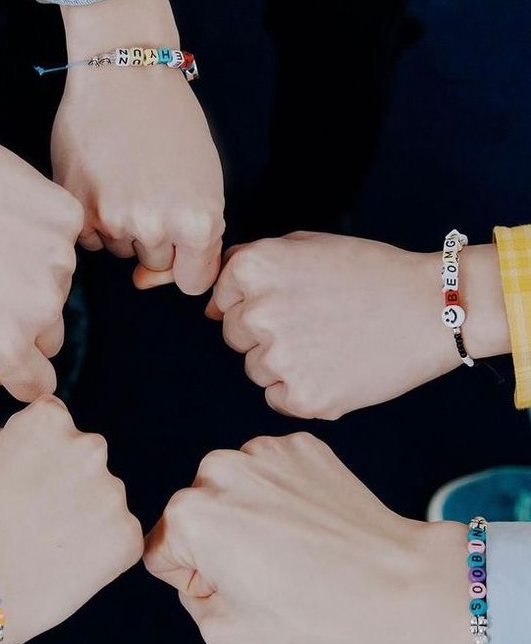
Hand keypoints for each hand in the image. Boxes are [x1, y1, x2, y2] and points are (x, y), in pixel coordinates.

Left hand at [0, 118, 82, 401]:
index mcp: (4, 344)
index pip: (40, 384)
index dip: (21, 371)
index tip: (4, 346)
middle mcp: (41, 309)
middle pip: (52, 337)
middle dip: (26, 322)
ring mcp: (61, 262)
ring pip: (60, 286)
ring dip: (34, 273)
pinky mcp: (68, 220)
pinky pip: (66, 240)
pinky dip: (43, 232)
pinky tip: (6, 214)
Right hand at [0, 396, 142, 643]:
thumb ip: (7, 442)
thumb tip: (31, 442)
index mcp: (49, 420)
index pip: (56, 422)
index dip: (35, 455)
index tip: (20, 481)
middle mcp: (88, 447)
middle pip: (85, 458)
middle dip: (66, 481)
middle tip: (32, 520)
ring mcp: (112, 493)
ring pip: (103, 499)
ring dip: (84, 516)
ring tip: (42, 550)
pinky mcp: (126, 538)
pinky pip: (118, 538)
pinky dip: (98, 553)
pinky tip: (61, 569)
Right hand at [53, 0, 224, 294]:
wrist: (124, 74)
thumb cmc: (174, 125)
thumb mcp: (207, 183)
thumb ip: (194, 240)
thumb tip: (146, 281)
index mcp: (197, 223)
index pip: (193, 283)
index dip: (187, 264)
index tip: (180, 245)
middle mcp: (154, 228)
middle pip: (154, 265)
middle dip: (156, 240)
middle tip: (152, 192)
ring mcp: (112, 219)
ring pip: (121, 250)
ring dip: (124, 227)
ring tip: (127, 179)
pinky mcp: (77, 207)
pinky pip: (90, 238)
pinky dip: (95, 219)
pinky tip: (103, 182)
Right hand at [144, 432, 472, 643]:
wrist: (400, 580)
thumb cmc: (318, 612)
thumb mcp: (229, 635)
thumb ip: (191, 601)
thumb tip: (199, 569)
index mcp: (190, 514)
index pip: (162, 549)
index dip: (193, 577)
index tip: (236, 585)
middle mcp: (217, 469)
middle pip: (195, 511)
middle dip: (218, 539)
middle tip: (267, 567)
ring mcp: (261, 451)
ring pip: (232, 486)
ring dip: (249, 510)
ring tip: (292, 543)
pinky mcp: (297, 444)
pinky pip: (269, 470)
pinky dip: (282, 492)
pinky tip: (309, 520)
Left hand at [207, 232, 510, 418]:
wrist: (431, 308)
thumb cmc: (370, 272)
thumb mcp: (305, 244)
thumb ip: (252, 262)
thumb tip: (213, 302)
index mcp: (253, 270)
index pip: (221, 298)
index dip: (254, 301)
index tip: (289, 301)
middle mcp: (256, 314)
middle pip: (234, 336)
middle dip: (264, 332)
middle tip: (312, 324)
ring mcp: (278, 359)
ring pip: (255, 369)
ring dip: (281, 363)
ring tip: (328, 345)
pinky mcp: (302, 398)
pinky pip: (277, 398)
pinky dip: (299, 391)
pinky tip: (333, 370)